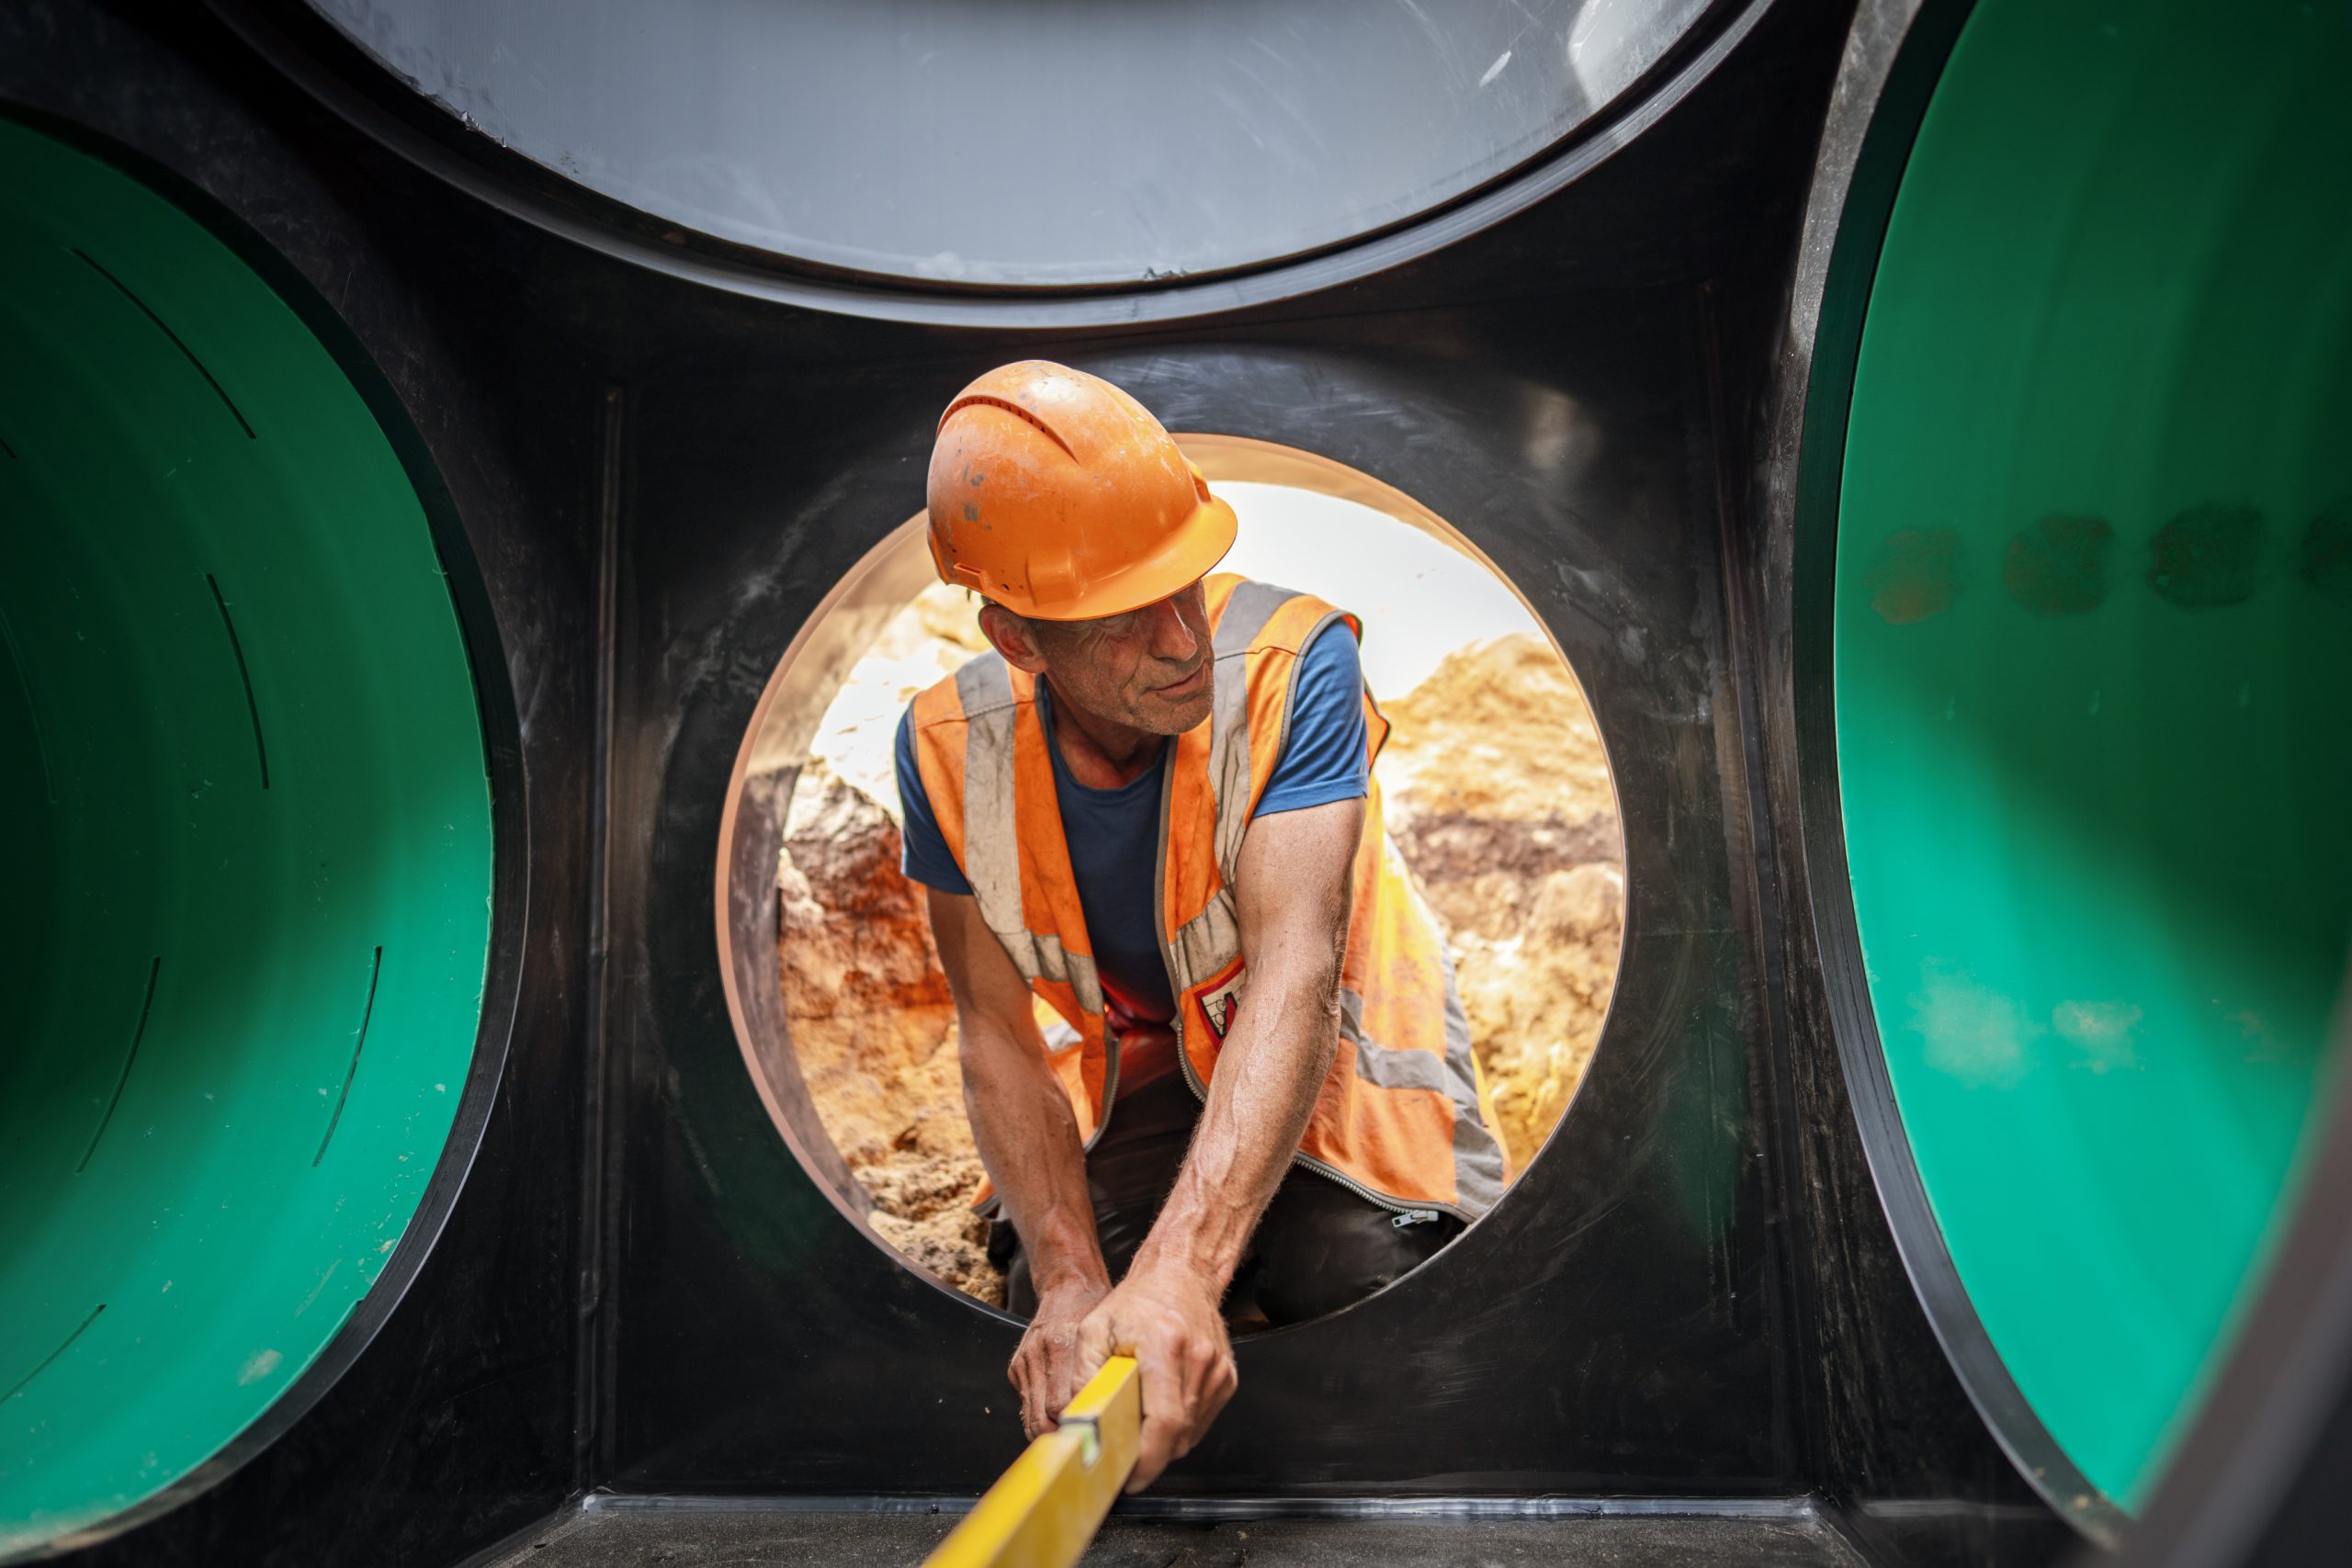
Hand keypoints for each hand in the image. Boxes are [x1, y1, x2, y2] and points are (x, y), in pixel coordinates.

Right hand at [1009, 1279, 1109, 1439]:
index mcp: (1061, 1345)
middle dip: (1057, 1439)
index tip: (1089, 1444)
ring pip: (1030, 1416)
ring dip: (1048, 1431)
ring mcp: (1024, 1362)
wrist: (1068, 1286)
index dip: (1074, 1430)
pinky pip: (1027, 1402)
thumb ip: (1100, 1377)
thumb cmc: (1094, 1310)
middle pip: (1040, 1418)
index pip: (1060, 1406)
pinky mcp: (1016, 1367)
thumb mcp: (1106, 1339)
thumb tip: (1104, 1419)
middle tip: (1079, 1451)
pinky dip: (1041, 1413)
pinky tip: (1058, 1415)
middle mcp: (1037, 1355)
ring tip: (1071, 1440)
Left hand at [1073, 1264, 1236, 1490]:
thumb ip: (1083, 1376)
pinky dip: (1180, 1427)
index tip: (1130, 1476)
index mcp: (1164, 1346)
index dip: (1148, 1458)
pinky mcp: (1226, 1378)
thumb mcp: (1094, 1330)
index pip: (1164, 1420)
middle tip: (1125, 1456)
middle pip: (1178, 1434)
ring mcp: (1217, 1370)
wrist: (1181, 1274)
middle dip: (1150, 1456)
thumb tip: (1077, 1420)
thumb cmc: (1137, 1301)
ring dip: (1164, 1441)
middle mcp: (1199, 1359)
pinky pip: (1201, 1421)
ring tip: (1140, 1424)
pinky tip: (1161, 1408)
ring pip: (1191, 1433)